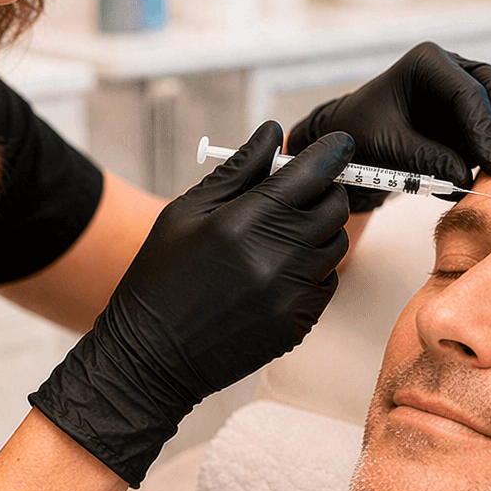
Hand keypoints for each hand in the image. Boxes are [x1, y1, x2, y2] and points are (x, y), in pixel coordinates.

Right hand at [30, 122, 353, 485]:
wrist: (152, 356)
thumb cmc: (162, 276)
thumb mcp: (185, 213)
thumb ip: (237, 171)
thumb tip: (273, 134)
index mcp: (242, 221)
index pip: (311, 173)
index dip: (332, 152)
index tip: (339, 144)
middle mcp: (274, 257)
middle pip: (334, 207)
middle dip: (326, 191)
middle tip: (304, 192)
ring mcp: (289, 294)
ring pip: (334, 246)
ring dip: (318, 233)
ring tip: (280, 237)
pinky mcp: (297, 323)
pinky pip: (325, 284)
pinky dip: (310, 271)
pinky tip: (274, 274)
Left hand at [286, 42, 490, 210]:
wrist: (355, 138)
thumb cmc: (362, 134)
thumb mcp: (387, 147)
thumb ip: (425, 159)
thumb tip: (464, 177)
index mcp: (427, 62)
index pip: (468, 91)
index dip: (484, 130)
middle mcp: (451, 67)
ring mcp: (465, 84)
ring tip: (468, 170)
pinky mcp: (471, 109)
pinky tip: (467, 170)